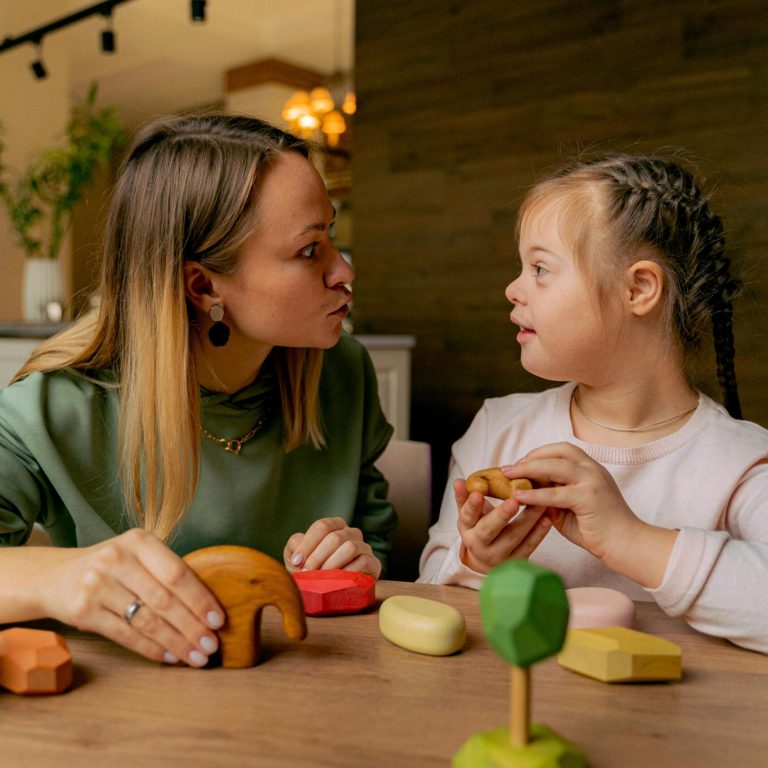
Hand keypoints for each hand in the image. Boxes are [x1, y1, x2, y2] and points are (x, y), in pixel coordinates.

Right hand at [37, 529, 224, 666]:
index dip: (200, 598)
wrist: (54, 576)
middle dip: (192, 626)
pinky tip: (170, 656)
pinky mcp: (84, 611)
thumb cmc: (111, 567)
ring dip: (176, 642)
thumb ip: (166, 571)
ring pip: (147, 621)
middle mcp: (117, 559)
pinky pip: (126, 635)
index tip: (219, 620)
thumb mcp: (137, 555)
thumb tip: (208, 606)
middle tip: (212, 645)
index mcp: (139, 541)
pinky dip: (152, 648)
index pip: (177, 572)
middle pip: (164, 599)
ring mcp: (97, 585)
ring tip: (196, 656)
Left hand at [284, 517, 381, 577]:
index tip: (296, 562)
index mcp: (335, 526)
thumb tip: (299, 542)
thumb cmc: (312, 571)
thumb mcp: (297, 557)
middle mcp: (352, 532)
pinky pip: (363, 562)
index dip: (307, 544)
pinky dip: (347, 572)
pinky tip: (337, 581)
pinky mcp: (374, 563)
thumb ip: (295, 545)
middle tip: (307, 574)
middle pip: (335, 537)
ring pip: (350, 547)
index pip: (322, 526)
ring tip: (321, 578)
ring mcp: (364, 547)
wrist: (330, 592)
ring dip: (332, 564)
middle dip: (317, 557)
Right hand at [455, 478, 552, 573]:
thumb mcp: (468, 515)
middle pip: (489, 530)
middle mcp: (480, 545)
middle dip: (502, 515)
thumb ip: (464, 497)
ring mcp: (499, 556)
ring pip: (513, 537)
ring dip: (528, 519)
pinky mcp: (516, 561)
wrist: (487, 561)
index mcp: (467, 529)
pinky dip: (539, 533)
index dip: (472, 505)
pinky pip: (529, 546)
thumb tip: (458, 481)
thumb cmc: (479, 528)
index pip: (467, 516)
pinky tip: (547, 518)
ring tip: (539, 502)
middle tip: (513, 500)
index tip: (478, 494)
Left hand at [504, 442, 676, 586]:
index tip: (521, 462)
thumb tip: (526, 493)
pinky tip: (519, 496)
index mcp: (590, 468)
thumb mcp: (571, 508)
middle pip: (557, 452)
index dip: (539, 453)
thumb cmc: (598, 529)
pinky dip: (534, 494)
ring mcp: (592, 481)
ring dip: (528, 469)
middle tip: (509, 468)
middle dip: (530, 458)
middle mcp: (592, 469)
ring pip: (555, 466)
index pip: (562, 450)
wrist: (626, 545)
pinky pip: (555, 493)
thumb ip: (552, 498)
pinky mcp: (589, 498)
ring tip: (508, 476)